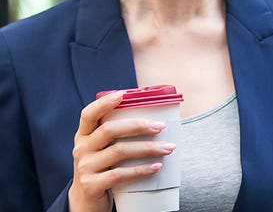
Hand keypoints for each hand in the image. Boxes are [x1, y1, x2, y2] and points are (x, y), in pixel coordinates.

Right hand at [68, 91, 175, 211]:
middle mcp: (81, 149)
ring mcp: (85, 167)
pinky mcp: (91, 185)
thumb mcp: (101, 149)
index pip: (88, 114)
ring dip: (148, 148)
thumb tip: (155, 117)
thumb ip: (116, 134)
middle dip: (139, 126)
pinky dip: (141, 169)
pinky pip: (120, 174)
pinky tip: (156, 166)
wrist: (85, 202)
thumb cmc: (102, 167)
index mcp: (83, 135)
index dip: (103, 103)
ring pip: (119, 151)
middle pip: (110, 130)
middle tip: (161, 127)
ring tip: (168, 148)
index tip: (122, 94)